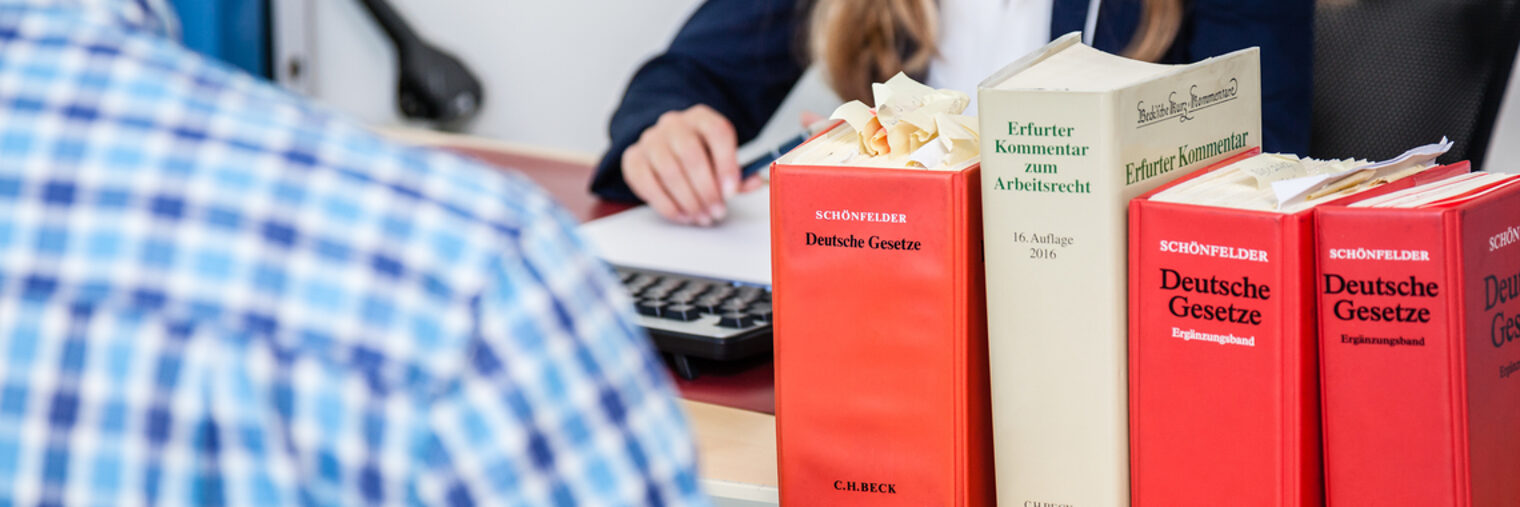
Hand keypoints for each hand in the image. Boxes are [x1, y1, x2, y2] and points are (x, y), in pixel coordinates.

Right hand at [621, 104, 739, 225]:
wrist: (666, 148)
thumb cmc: (699, 156)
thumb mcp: (722, 159)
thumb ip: (740, 173)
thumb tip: (755, 182)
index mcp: (702, 117)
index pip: (716, 132)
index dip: (726, 163)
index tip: (732, 191)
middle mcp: (674, 124)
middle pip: (690, 153)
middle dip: (706, 189)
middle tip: (717, 211)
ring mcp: (650, 140)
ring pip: (668, 170)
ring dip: (688, 200)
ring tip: (702, 217)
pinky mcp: (633, 159)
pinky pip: (648, 184)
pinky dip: (667, 205)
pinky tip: (682, 215)